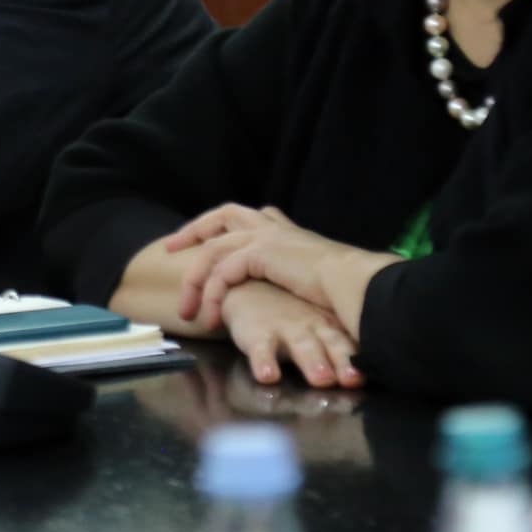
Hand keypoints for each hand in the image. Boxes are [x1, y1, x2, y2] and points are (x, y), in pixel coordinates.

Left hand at [167, 203, 394, 335]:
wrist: (360, 285)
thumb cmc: (349, 292)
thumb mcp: (318, 282)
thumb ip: (302, 281)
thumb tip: (303, 298)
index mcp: (289, 233)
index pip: (253, 217)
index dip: (226, 226)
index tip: (208, 238)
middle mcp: (276, 228)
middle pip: (224, 214)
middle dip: (195, 229)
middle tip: (171, 247)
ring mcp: (267, 236)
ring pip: (214, 248)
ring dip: (194, 280)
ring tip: (185, 310)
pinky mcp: (260, 252)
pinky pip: (222, 272)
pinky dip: (211, 295)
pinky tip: (210, 318)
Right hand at [215, 280, 364, 389]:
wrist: (247, 287)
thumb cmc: (289, 309)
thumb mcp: (320, 317)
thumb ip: (344, 341)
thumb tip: (384, 361)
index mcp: (331, 324)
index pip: (352, 343)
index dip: (361, 359)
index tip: (372, 376)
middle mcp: (312, 326)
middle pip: (332, 344)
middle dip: (344, 360)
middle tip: (353, 378)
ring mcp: (285, 328)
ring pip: (302, 346)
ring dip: (313, 361)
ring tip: (321, 378)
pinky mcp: (257, 334)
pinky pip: (260, 350)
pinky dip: (264, 362)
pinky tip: (267, 375)